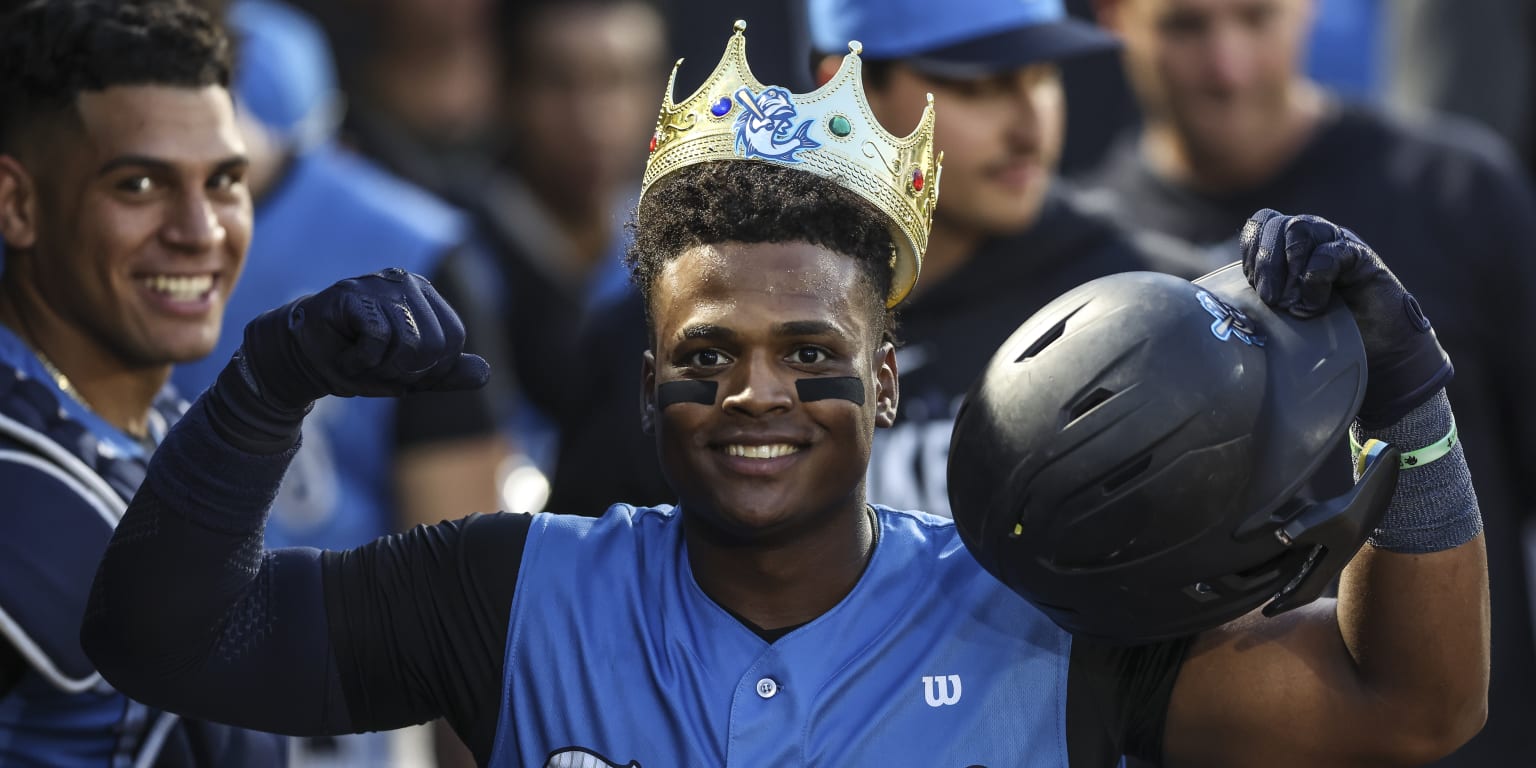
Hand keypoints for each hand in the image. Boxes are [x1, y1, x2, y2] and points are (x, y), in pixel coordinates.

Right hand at [237, 267, 489, 408]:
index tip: (401, 372)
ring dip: (381, 368)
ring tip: (360, 360)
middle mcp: (408, 283)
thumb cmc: (358, 361)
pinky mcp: (352, 292)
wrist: (302, 360)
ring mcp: (379, 283)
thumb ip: (446, 374)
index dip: (431, 369)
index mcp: (426, 298)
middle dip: (405, 371)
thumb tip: (484, 372)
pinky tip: (346, 355)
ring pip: (409, 343)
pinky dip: (361, 361)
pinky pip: (378, 338)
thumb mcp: (408, 375)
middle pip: (435, 344)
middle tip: (376, 367)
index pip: (452, 338)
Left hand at [1240, 209, 1451, 427]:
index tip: (1250, 286)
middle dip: (1265, 263)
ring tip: (1291, 304)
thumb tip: (1219, 300)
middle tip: (1269, 300)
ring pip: (1300, 230)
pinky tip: (1316, 306)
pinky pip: (1329, 253)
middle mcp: (1314, 236)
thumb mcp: (1281, 312)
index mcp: (1289, 245)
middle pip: (1277, 224)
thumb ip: (1259, 297)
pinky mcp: (1360, 257)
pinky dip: (1315, 280)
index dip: (1251, 250)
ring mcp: (1338, 242)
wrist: (1376, 349)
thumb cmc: (1323, 332)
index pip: (1260, 223)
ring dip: (1288, 269)